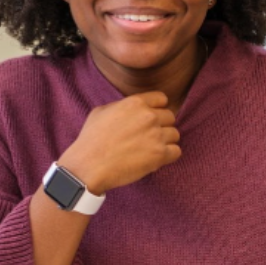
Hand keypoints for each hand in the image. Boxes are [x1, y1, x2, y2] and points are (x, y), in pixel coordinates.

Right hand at [60, 91, 180, 193]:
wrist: (89, 165)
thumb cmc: (91, 140)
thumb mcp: (101, 112)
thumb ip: (121, 106)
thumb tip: (131, 109)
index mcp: (135, 103)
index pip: (162, 99)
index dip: (157, 109)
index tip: (151, 119)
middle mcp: (149, 116)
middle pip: (170, 117)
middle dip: (160, 127)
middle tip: (147, 138)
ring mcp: (156, 135)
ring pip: (174, 135)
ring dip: (164, 142)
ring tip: (148, 150)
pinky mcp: (160, 154)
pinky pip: (176, 151)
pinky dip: (168, 156)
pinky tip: (154, 159)